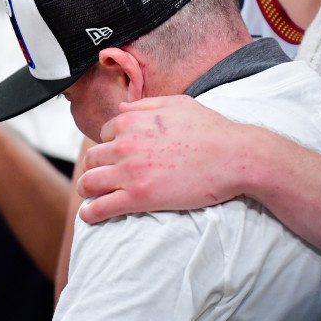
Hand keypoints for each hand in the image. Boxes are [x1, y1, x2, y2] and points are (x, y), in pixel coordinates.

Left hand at [77, 95, 245, 223]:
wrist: (234, 156)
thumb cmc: (211, 129)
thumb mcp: (177, 104)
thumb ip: (145, 106)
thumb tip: (123, 108)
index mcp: (132, 121)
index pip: (104, 134)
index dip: (109, 145)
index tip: (116, 157)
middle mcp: (125, 144)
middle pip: (92, 158)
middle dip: (94, 168)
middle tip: (101, 178)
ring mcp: (130, 172)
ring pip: (89, 182)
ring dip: (87, 190)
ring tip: (92, 196)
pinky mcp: (138, 198)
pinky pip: (101, 207)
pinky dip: (90, 213)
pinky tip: (90, 216)